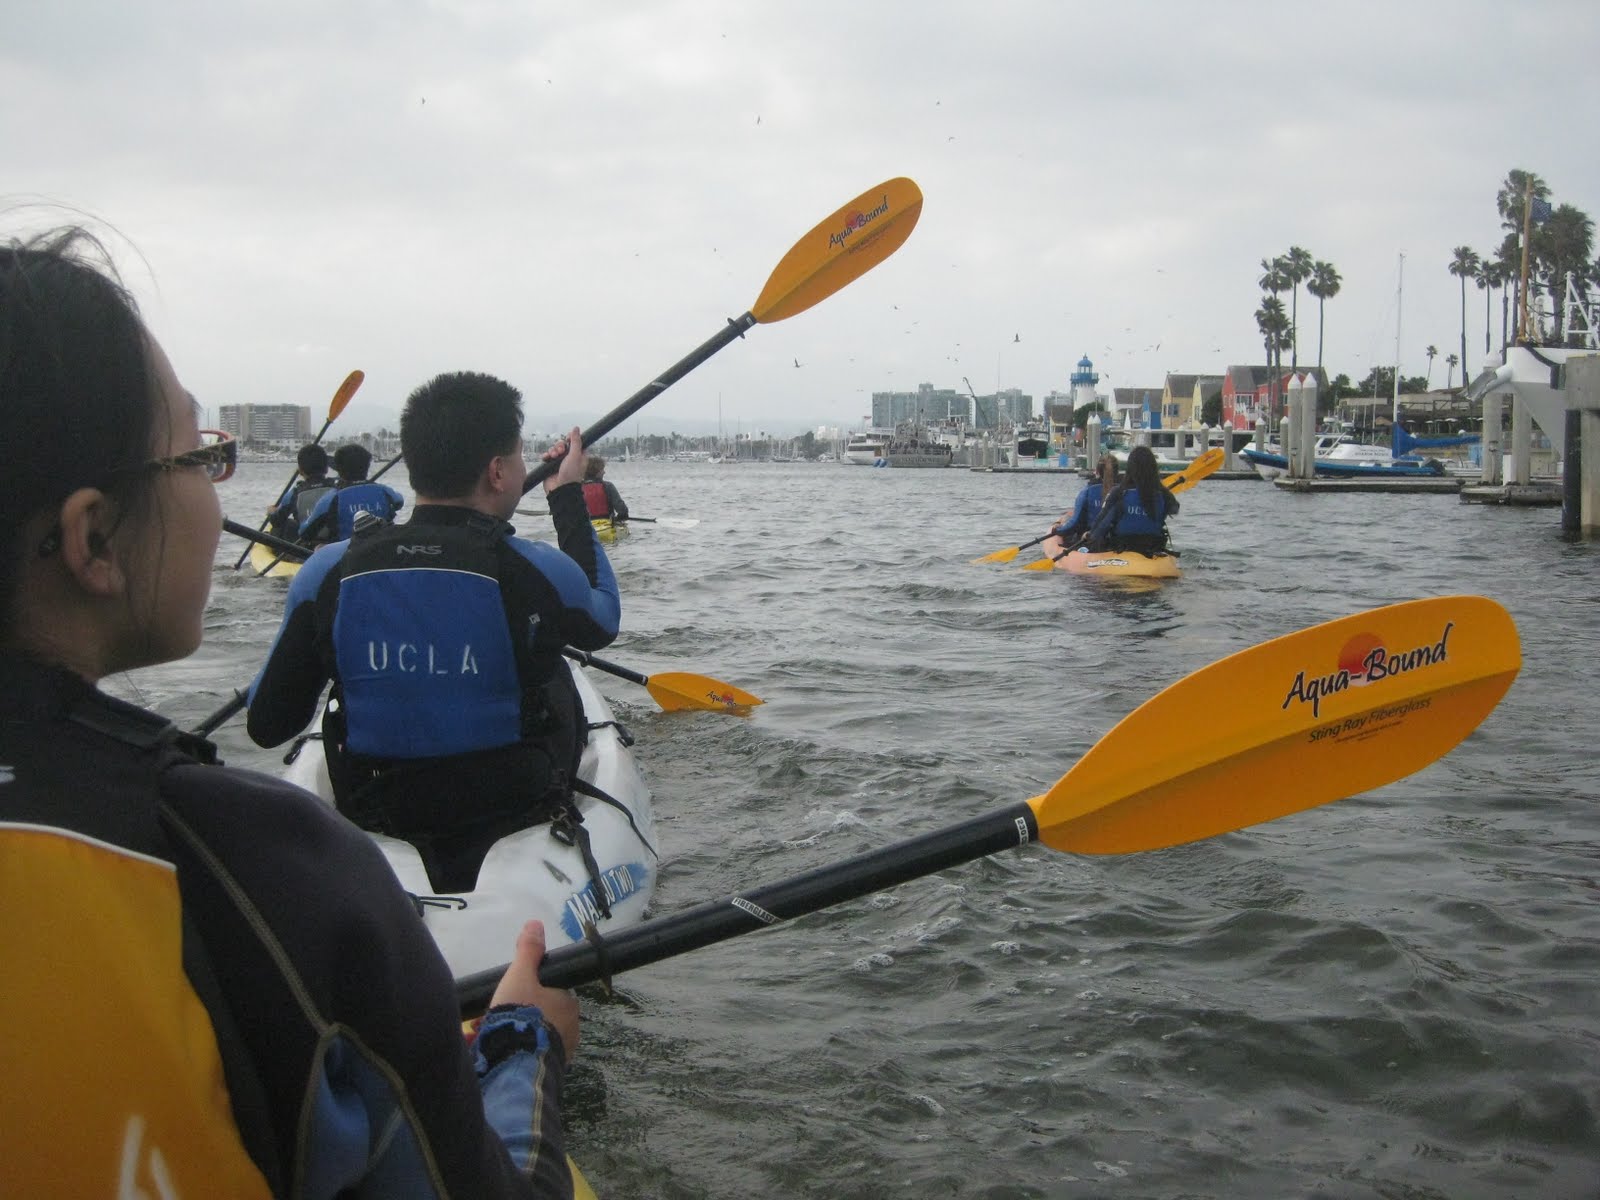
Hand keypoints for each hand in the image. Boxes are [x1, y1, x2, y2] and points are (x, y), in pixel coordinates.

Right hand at [489, 920, 579, 1063]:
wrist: (517, 1063)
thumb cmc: (522, 1014)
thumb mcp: (520, 976)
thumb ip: (527, 952)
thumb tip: (535, 923)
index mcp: (568, 1004)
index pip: (551, 993)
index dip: (530, 994)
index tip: (511, 1000)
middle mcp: (571, 1028)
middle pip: (542, 1016)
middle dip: (520, 1017)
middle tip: (494, 1021)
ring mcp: (562, 1052)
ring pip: (536, 1037)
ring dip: (516, 1037)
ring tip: (488, 1040)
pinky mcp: (549, 1071)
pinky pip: (532, 1057)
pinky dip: (517, 1054)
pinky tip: (497, 1056)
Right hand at [543, 426, 586, 493]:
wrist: (559, 489)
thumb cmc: (571, 474)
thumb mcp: (576, 455)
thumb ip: (576, 441)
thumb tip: (576, 428)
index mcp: (579, 455)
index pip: (574, 442)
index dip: (570, 439)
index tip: (568, 438)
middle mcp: (569, 457)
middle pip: (563, 444)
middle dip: (560, 446)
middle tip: (560, 451)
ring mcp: (560, 461)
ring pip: (554, 449)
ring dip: (553, 451)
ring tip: (553, 456)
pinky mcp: (551, 465)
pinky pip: (547, 456)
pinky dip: (546, 456)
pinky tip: (547, 458)